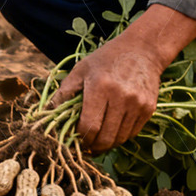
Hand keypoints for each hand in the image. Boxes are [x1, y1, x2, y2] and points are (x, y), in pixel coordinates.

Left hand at [50, 4, 195, 152]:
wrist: (143, 49)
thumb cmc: (107, 58)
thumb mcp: (81, 70)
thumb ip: (64, 92)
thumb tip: (46, 112)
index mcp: (100, 86)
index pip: (89, 126)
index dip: (80, 138)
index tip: (75, 138)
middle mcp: (121, 96)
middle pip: (105, 137)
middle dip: (92, 146)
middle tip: (85, 145)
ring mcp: (137, 104)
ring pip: (119, 139)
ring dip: (106, 143)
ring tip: (98, 139)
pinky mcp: (149, 109)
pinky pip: (132, 133)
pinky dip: (120, 136)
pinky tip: (112, 129)